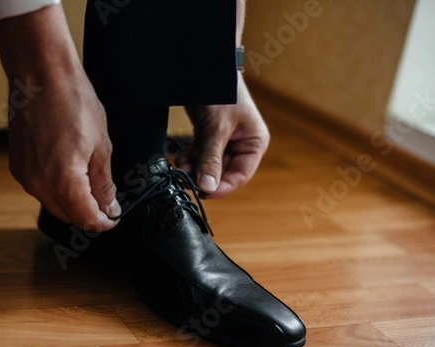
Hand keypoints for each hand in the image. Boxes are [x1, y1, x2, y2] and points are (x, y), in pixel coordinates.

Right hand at [0, 5, 119, 231]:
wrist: (40, 74)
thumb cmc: (72, 101)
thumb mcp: (101, 146)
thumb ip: (104, 183)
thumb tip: (109, 206)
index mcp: (64, 181)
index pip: (86, 219)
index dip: (103, 223)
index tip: (113, 218)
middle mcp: (39, 184)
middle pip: (67, 216)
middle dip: (88, 214)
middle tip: (106, 200)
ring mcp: (25, 176)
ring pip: (52, 203)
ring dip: (71, 201)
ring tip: (88, 180)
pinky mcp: (17, 165)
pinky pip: (39, 188)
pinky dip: (55, 188)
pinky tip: (68, 170)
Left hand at [176, 73, 269, 198]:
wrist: (206, 66)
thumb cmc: (221, 90)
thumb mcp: (216, 128)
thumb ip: (211, 159)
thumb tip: (207, 187)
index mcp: (254, 143)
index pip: (240, 175)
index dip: (221, 187)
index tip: (202, 193)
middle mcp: (242, 144)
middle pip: (222, 172)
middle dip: (202, 176)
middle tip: (184, 179)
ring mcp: (224, 140)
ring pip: (208, 165)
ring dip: (193, 169)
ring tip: (180, 168)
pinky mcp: (209, 135)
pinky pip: (200, 154)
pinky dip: (190, 159)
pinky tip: (180, 160)